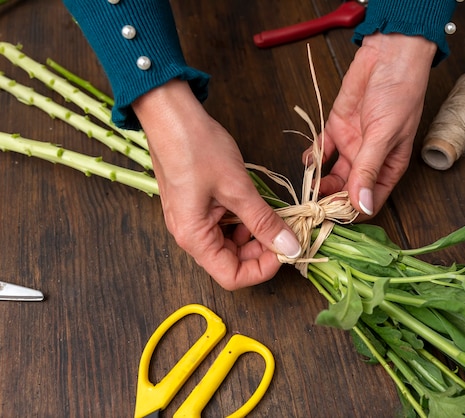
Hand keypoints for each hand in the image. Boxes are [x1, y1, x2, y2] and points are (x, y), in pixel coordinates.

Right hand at [133, 79, 300, 289]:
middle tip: (286, 231)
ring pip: (230, 244)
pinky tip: (257, 205)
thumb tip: (290, 247)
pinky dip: (244, 220)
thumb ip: (264, 221)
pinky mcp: (198, 206)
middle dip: (262, 251)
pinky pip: (224, 225)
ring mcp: (193, 220)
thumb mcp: (237, 188)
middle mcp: (190, 235)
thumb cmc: (197, 148)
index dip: (262, 270)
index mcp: (194, 237)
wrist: (170, 114)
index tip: (285, 250)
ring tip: (275, 216)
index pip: (232, 277)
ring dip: (255, 235)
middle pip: (231, 262)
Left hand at [306, 33, 436, 217]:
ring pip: (333, 174)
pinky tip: (306, 163)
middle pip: (348, 191)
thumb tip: (363, 205)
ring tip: (307, 189)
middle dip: (331, 200)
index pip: (369, 201)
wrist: (389, 55)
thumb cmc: (398, 94)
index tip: (332, 220)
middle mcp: (369, 160)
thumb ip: (369, 169)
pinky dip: (312, 157)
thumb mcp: (384, 135)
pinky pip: (322, 149)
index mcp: (388, 167)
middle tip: (312, 208)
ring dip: (320, 183)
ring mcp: (352, 145)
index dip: (351, 212)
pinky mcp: (336, 128)